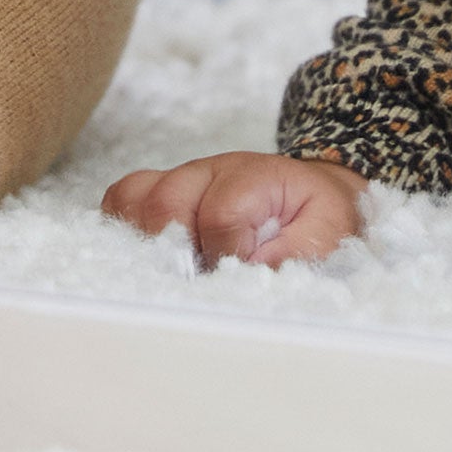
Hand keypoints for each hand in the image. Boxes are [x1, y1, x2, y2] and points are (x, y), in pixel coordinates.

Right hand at [100, 147, 365, 267]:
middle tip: (200, 280)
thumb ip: (296, 251)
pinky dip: (126, 226)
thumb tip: (251, 271)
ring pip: (136, 198)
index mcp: (253, 176)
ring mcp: (182, 177)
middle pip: (166, 202)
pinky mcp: (164, 188)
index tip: (239, 278)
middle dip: (178, 251)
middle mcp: (210, 170)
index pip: (219, 215)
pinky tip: (147, 256)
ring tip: (174, 271)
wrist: (314, 191)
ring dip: (147, 240)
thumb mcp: (328, 232)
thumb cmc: (320, 215)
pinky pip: (124, 197)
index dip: (225, 255)